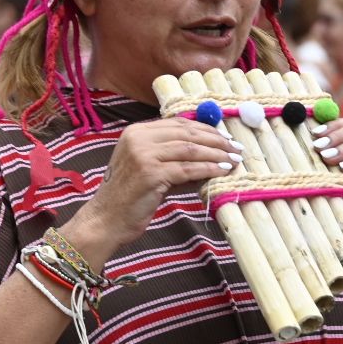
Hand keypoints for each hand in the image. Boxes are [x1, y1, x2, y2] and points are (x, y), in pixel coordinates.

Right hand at [72, 118, 240, 249]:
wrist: (106, 219)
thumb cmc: (129, 198)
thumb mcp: (151, 170)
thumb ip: (175, 159)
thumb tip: (211, 155)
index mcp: (136, 132)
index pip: (178, 124)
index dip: (205, 129)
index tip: (224, 137)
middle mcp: (138, 138)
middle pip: (187, 133)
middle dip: (216, 140)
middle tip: (236, 148)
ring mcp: (143, 155)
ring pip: (190, 149)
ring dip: (216, 154)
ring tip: (233, 160)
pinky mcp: (151, 174)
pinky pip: (188, 169)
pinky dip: (208, 169)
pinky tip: (222, 172)